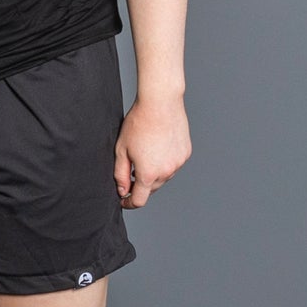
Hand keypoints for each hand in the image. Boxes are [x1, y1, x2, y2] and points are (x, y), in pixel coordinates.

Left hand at [114, 94, 190, 208]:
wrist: (160, 103)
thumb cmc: (139, 123)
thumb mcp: (121, 150)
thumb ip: (120, 174)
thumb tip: (123, 191)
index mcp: (148, 174)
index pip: (139, 200)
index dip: (129, 203)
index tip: (124, 200)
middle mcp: (166, 172)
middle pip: (151, 189)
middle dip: (141, 185)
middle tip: (132, 169)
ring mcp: (178, 164)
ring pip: (163, 177)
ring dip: (154, 173)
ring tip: (146, 152)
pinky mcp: (185, 154)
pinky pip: (173, 165)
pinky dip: (165, 162)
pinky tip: (158, 146)